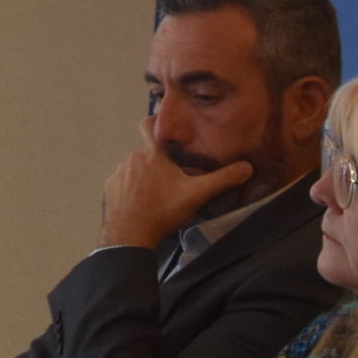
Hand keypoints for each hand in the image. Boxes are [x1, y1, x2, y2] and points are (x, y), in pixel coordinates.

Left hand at [98, 117, 251, 247]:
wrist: (130, 234)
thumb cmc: (164, 210)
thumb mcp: (197, 194)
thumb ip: (222, 179)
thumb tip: (247, 167)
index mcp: (153, 154)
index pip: (148, 124)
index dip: (155, 123)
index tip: (165, 131)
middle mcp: (132, 157)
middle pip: (148, 152)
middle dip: (159, 162)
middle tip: (174, 180)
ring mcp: (118, 172)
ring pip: (135, 167)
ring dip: (145, 176)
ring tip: (159, 195)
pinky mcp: (110, 187)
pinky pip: (123, 182)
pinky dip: (132, 189)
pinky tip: (142, 203)